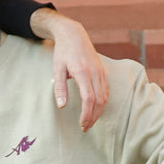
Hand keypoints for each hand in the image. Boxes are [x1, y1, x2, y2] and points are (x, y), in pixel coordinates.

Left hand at [30, 9, 108, 129]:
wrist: (74, 35)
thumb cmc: (63, 52)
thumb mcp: (57, 69)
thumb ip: (59, 88)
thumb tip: (61, 106)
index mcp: (83, 72)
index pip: (89, 99)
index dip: (86, 114)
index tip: (81, 125)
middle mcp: (95, 73)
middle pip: (99, 101)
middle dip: (93, 117)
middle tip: (85, 128)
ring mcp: (101, 72)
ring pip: (105, 97)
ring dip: (99, 112)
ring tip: (90, 122)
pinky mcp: (102, 72)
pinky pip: (106, 90)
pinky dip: (102, 102)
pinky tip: (96, 109)